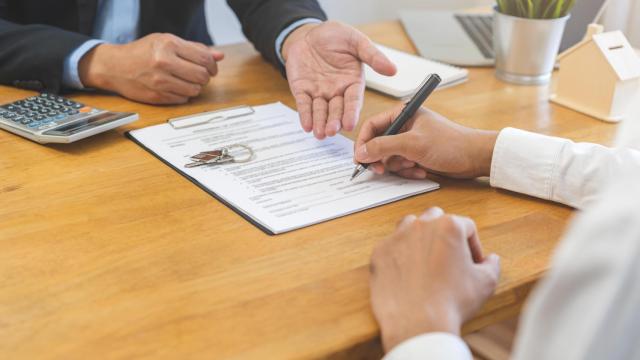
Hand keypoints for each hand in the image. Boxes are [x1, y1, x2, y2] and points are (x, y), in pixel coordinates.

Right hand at [79, 33, 224, 104]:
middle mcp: (164, 62)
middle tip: (198, 75)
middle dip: (205, 77)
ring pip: (195, 90)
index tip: (211, 68)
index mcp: (168, 45)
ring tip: (186, 81)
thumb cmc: (143, 52)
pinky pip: (183, 99)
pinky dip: (183, 94)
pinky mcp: (157, 95)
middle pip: (202, 76)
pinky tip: (175, 87)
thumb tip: (220, 56)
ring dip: (195, 87)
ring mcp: (160, 81)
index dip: (212, 66)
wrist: (115, 66)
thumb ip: (195, 48)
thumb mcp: (167, 42)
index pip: (205, 59)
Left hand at [282, 21, 396, 139]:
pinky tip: (306, 126)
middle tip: (332, 131)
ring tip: (320, 133)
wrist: (310, 33)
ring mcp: (319, 92)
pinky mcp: (303, 91)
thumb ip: (372, 56)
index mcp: (352, 82)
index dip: (351, 112)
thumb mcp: (356, 41)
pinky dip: (305, 115)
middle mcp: (337, 91)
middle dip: (334, 121)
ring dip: (320, 122)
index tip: (350, 124)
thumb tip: (392, 70)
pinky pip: (304, 105)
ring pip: (321, 111)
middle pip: (337, 110)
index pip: (353, 100)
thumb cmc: (335, 36)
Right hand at [354, 106, 498, 178]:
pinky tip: (421, 171)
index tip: (360, 158)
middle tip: (382, 170)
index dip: (364, 142)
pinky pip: (401, 165)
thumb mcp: (412, 144)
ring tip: (412, 167)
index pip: (372, 125)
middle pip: (379, 143)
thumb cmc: (450, 144)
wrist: (475, 158)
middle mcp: (405, 126)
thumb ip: (384, 147)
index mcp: (403, 114)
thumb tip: (362, 152)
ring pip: (389, 158)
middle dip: (381, 159)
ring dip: (398, 167)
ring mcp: (411, 141)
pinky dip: (408, 171)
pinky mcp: (417, 155)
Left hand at [369, 207, 500, 351]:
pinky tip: (408, 273)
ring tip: (428, 260)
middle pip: (436, 218)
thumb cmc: (450, 303)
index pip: (467, 226)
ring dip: (420, 238)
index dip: (474, 245)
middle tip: (450, 256)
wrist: (417, 323)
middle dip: (445, 234)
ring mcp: (397, 238)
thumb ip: (491, 265)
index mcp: (448, 226)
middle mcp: (421, 226)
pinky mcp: (380, 253)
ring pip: (410, 226)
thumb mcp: (485, 283)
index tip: (473, 262)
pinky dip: (400, 255)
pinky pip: (391, 247)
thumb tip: (491, 260)